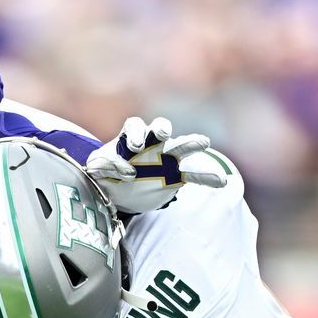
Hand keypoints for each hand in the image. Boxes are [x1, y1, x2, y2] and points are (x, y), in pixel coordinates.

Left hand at [86, 117, 226, 213]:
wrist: (118, 192)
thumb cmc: (106, 174)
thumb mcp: (97, 169)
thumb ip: (101, 165)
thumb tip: (109, 167)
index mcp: (130, 138)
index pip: (134, 126)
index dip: (136, 133)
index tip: (134, 148)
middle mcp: (149, 143)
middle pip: (159, 128)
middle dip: (162, 129)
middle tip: (163, 135)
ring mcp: (165, 158)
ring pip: (180, 146)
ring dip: (191, 143)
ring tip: (203, 142)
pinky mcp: (174, 175)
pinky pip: (192, 174)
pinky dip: (206, 177)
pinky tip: (221, 181)